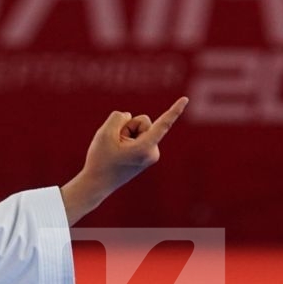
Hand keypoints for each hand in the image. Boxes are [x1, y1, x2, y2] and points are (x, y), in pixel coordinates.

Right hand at [60, 96, 186, 222]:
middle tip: (115, 145)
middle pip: (143, 122)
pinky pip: (138, 136)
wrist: (96, 184)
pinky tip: (119, 152)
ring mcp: (151, 155)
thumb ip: (118, 117)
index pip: (163, 124)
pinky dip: (127, 139)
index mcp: (145, 148)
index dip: (175, 110)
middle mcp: (153, 152)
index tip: (185, 99)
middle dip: (128, 127)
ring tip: (116, 150)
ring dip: (126, 134)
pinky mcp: (146, 156)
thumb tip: (129, 117)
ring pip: (140, 129)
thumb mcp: (104, 133)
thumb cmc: (100, 160)